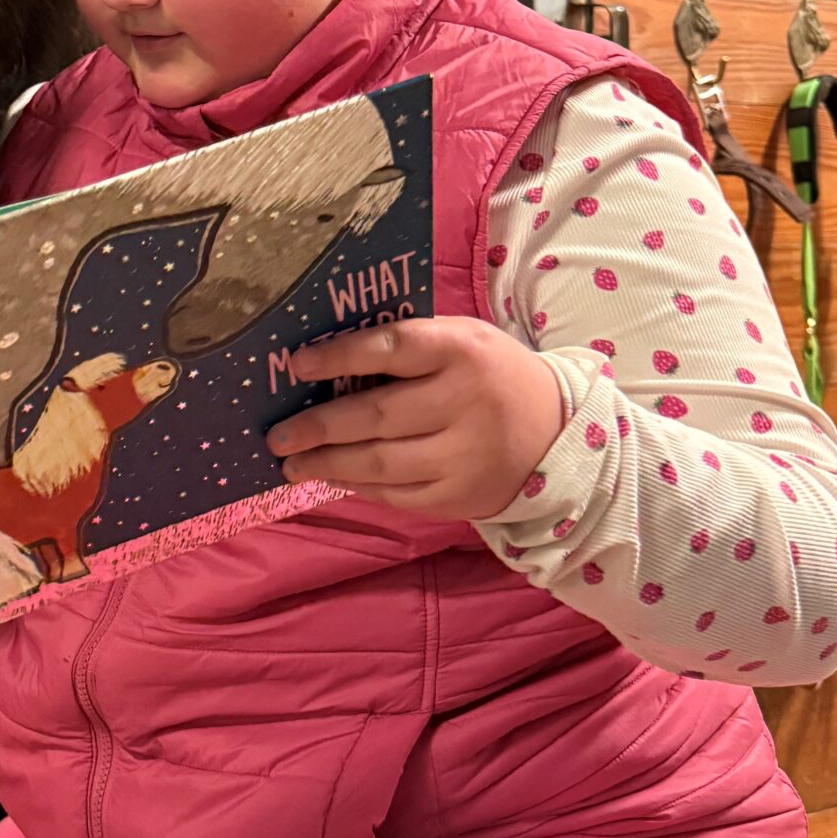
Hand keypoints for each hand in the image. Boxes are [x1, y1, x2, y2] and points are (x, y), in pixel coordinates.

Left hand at [267, 318, 566, 519]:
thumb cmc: (491, 375)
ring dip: (327, 464)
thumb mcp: (463, 340)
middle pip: (376, 415)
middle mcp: (464, 402)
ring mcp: (463, 456)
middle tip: (277, 436)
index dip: (339, 356)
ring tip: (290, 463)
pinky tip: (332, 476)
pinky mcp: (460, 496)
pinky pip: (396, 494)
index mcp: (462, 350)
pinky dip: (358, 486)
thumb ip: (408, 346)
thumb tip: (324, 362)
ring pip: (380, 463)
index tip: (296, 365)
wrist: (559, 433)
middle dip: (318, 427)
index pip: (392, 348)